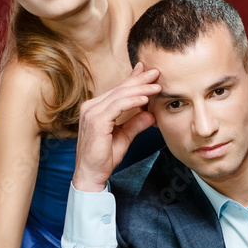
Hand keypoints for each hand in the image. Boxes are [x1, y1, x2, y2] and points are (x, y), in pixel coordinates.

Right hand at [73, 63, 161, 191]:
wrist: (91, 174)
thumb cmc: (103, 158)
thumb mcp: (124, 137)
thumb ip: (136, 123)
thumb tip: (151, 114)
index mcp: (95, 108)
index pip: (117, 91)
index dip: (133, 80)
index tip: (148, 73)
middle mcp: (91, 107)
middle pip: (120, 89)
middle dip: (139, 80)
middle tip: (156, 72)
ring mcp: (92, 113)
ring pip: (120, 95)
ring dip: (140, 89)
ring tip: (156, 87)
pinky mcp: (97, 121)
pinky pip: (118, 106)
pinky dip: (133, 101)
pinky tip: (145, 99)